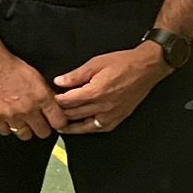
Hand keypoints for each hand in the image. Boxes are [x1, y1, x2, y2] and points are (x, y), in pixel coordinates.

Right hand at [0, 51, 67, 140]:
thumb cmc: (12, 66)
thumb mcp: (37, 77)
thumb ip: (47, 94)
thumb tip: (54, 107)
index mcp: (42, 97)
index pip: (59, 122)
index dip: (58, 124)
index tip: (54, 123)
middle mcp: (28, 108)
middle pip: (43, 133)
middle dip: (41, 128)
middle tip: (38, 122)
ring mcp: (12, 114)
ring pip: (25, 135)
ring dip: (25, 129)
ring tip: (22, 121)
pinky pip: (5, 132)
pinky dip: (7, 127)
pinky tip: (8, 119)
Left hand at [53, 44, 170, 133]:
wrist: (146, 68)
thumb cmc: (122, 63)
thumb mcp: (95, 63)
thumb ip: (75, 75)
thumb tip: (58, 82)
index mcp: (94, 92)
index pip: (67, 101)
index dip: (54, 100)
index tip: (46, 98)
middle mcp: (102, 106)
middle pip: (72, 114)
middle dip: (59, 112)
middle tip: (47, 111)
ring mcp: (110, 115)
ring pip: (83, 125)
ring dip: (69, 124)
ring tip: (57, 124)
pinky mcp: (117, 118)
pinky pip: (97, 128)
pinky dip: (85, 129)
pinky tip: (78, 127)